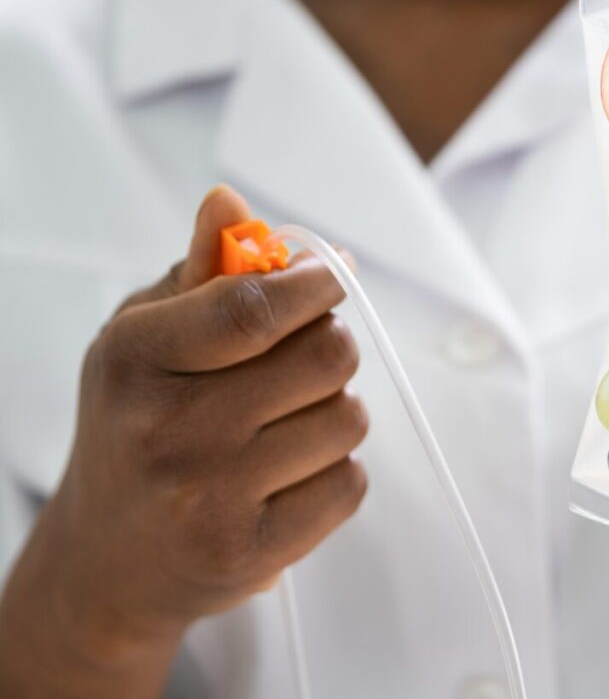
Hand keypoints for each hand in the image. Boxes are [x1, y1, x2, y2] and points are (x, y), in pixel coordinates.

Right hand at [0, 187, 366, 694]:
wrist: (104, 562)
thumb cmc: (135, 427)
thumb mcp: (144, 336)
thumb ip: (198, 268)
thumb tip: (230, 201)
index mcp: (136, 358)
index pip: (253, 307)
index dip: (315, 282)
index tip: (332, 273)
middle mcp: (169, 429)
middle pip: (326, 354)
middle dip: (330, 343)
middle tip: (303, 356)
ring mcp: (209, 499)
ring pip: (348, 417)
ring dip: (334, 410)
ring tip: (288, 422)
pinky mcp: (248, 553)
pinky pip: (350, 483)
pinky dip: (335, 470)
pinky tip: (289, 474)